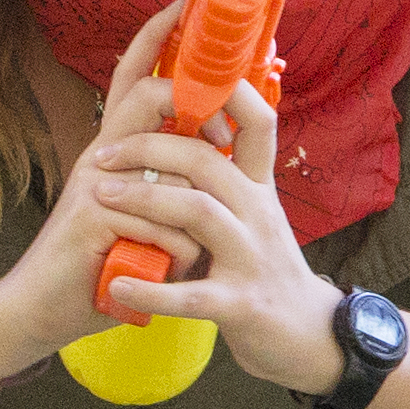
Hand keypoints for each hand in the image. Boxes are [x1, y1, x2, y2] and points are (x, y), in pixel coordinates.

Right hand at [0, 38, 210, 365]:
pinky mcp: (91, 218)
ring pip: (172, 172)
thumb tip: (216, 152)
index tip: (182, 5)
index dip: (153, 39)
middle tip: (221, 147)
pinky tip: (156, 278)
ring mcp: (93, 184)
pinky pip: (162, 225)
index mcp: (114, 151)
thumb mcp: (135, 214)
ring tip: (180, 260)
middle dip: (192, 106)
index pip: (131, 80)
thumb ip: (163, 182)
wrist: (40, 310)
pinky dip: (174, 259)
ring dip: (190, 227)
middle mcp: (101, 156)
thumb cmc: (99, 263)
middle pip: (148, 96)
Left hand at [88, 79, 348, 394]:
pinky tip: (117, 286)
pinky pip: (191, 294)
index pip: (257, 121)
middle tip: (102, 153)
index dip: (227, 90)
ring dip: (144, 199)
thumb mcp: (254, 214)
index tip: (176, 70)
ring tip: (99, 196)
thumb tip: (192, 128)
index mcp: (258, 188)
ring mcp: (251, 257)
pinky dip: (151, 290)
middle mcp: (258, 213)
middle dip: (149, 148)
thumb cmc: (266, 271)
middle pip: (205, 161)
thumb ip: (228, 177)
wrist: (310, 338)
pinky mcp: (241, 304)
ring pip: (197, 211)